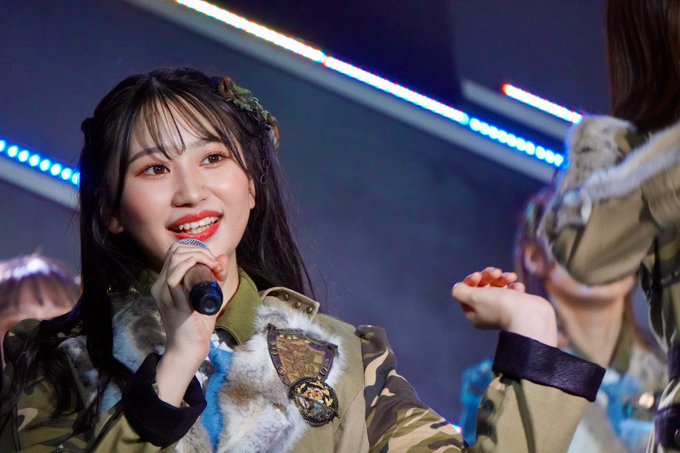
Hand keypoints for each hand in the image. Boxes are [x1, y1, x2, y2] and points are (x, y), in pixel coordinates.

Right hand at [151, 241, 227, 405]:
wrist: (188, 349)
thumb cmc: (197, 324)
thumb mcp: (206, 295)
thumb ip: (213, 279)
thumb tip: (222, 258)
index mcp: (165, 282)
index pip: (175, 252)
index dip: (195, 248)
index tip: (212, 259)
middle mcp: (160, 285)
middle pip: (175, 251)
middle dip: (199, 250)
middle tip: (215, 264)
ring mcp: (164, 293)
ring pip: (175, 260)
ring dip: (199, 256)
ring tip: (213, 267)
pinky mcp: (171, 302)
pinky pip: (174, 277)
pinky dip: (188, 266)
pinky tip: (200, 265)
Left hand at [452, 267, 556, 345]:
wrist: (530, 315)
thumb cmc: (500, 306)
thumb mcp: (473, 297)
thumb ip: (460, 292)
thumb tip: (458, 288)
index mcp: (474, 314)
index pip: (466, 292)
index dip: (471, 280)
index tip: (478, 276)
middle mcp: (488, 313)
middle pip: (482, 288)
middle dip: (488, 276)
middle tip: (496, 272)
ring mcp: (504, 310)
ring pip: (498, 287)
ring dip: (503, 278)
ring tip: (511, 276)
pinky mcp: (519, 306)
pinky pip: (513, 291)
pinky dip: (515, 286)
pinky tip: (519, 288)